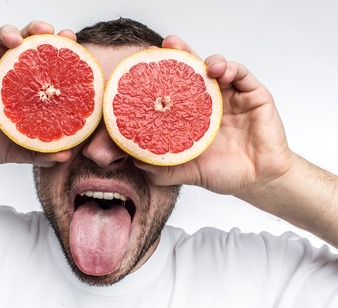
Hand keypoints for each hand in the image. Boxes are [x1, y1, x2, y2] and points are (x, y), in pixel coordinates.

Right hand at [0, 21, 74, 166]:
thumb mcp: (19, 150)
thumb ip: (40, 152)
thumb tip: (65, 157)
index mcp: (27, 85)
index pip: (46, 61)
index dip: (60, 49)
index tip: (74, 42)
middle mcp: (9, 71)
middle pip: (25, 40)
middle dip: (37, 30)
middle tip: (49, 31)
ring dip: (9, 35)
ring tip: (17, 41)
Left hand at [136, 35, 292, 196]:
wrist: (260, 181)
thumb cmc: (224, 174)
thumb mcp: (189, 172)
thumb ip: (165, 169)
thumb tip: (137, 163)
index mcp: (192, 116)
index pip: (175, 89)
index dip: (162, 75)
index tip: (145, 65)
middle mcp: (210, 102)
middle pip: (193, 71)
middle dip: (181, 53)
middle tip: (168, 43)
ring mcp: (232, 97)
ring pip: (217, 68)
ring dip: (208, 61)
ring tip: (203, 65)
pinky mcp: (254, 95)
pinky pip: (242, 75)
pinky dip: (231, 69)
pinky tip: (222, 72)